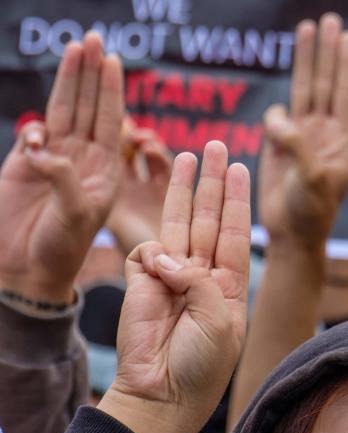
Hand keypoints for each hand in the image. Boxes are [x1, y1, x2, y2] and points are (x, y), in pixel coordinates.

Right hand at [0, 33, 122, 302]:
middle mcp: (84, 159)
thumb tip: (47, 149)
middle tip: (94, 38)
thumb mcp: (76, 215)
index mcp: (106, 170)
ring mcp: (56, 160)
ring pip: (63, 112)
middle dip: (91, 73)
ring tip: (74, 47)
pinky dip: (36, 128)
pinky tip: (40, 132)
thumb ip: (65, 178)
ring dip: (68, 81)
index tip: (114, 60)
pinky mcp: (27, 166)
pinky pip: (34, 135)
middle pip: (88, 106)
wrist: (27, 271)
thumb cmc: (62, 249)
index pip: (111, 120)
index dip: (111, 90)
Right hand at [98, 141, 250, 432]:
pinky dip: (152, 255)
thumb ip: (198, 279)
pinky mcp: (140, 282)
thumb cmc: (201, 364)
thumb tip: (164, 257)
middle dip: (212, 182)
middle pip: (208, 218)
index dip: (237, 198)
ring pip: (179, 223)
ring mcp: (170, 277)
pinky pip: (145, 253)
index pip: (234, 230)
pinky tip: (157, 271)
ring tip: (189, 155)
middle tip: (217, 145)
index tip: (242, 167)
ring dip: (185, 190)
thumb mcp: (220, 319)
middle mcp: (201, 275)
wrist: (161, 394)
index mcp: (229, 285)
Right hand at [259, 14, 347, 251]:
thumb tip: (279, 118)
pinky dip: (276, 111)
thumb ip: (299, 147)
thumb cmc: (312, 211)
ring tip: (308, 28)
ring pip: (304, 90)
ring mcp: (303, 136)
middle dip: (327, 51)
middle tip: (329, 20)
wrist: (292, 233)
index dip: (345, 64)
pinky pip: (277, 116)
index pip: (345, 93)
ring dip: (306, 60)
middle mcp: (325, 133)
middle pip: (325, 82)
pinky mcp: (280, 145)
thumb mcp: (313, 181)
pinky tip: (279, 122)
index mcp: (343, 141)